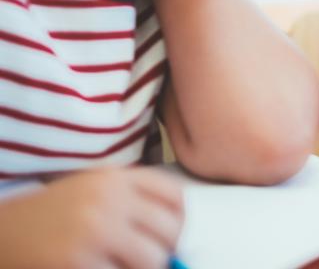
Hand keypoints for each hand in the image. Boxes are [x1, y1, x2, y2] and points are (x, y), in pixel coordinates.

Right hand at [0, 167, 184, 267]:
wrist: (2, 233)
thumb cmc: (51, 218)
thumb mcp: (93, 193)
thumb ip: (134, 205)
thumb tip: (177, 237)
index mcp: (116, 178)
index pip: (175, 196)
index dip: (180, 223)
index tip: (170, 238)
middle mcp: (109, 199)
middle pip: (169, 230)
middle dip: (164, 252)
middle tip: (147, 260)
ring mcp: (94, 230)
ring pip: (153, 259)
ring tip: (121, 266)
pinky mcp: (77, 261)